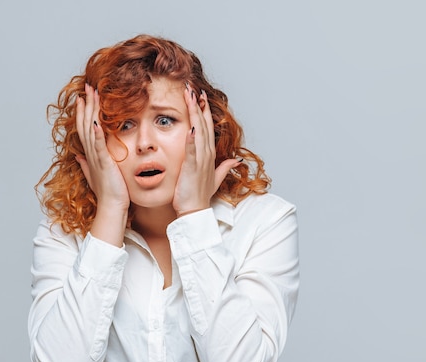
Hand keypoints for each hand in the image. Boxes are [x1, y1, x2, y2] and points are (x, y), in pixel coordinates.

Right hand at [75, 84, 129, 245]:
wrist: (112, 207)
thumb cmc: (108, 192)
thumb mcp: (96, 174)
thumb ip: (87, 164)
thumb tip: (79, 156)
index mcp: (91, 154)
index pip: (85, 128)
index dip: (84, 112)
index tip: (84, 96)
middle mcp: (90, 154)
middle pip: (85, 124)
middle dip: (86, 105)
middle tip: (87, 87)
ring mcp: (96, 158)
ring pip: (90, 130)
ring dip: (90, 112)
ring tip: (91, 96)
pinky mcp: (103, 164)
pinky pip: (99, 147)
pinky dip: (97, 134)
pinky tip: (96, 122)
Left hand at [172, 85, 240, 216]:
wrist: (194, 212)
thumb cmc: (198, 195)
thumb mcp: (214, 178)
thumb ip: (224, 167)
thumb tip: (236, 160)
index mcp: (209, 155)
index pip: (206, 128)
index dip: (203, 110)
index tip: (197, 94)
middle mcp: (208, 155)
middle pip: (204, 124)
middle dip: (198, 105)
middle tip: (192, 86)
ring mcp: (202, 161)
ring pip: (199, 132)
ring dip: (195, 114)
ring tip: (190, 96)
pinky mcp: (194, 168)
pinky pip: (193, 151)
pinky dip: (192, 139)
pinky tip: (191, 127)